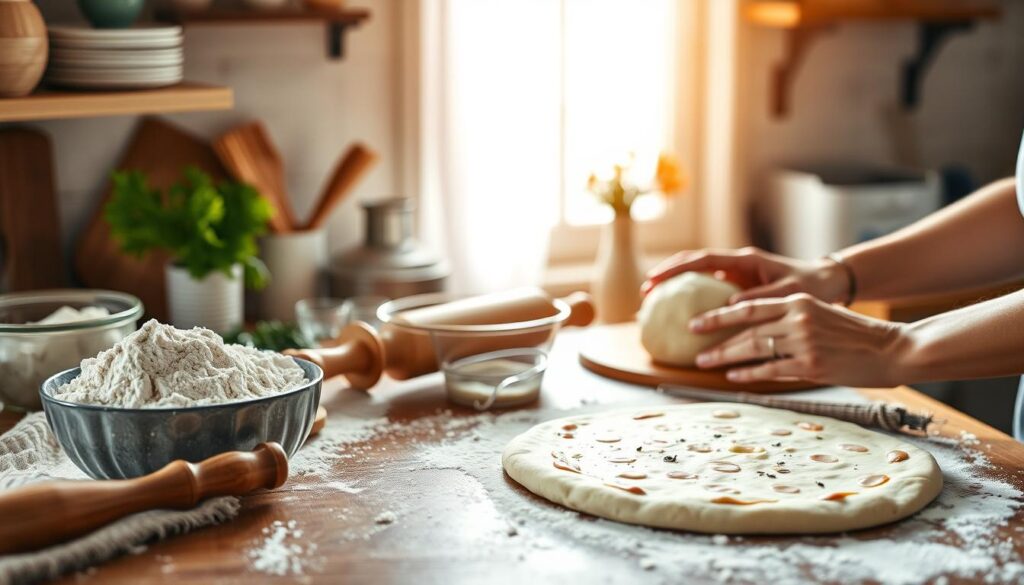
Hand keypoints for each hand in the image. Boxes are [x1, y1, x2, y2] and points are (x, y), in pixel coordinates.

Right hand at [642, 247, 849, 304]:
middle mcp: (737, 264)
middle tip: (645, 290)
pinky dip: (693, 298)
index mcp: (746, 260)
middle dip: (667, 274)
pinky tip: (682, 315)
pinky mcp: (739, 286)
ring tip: (655, 301)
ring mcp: (737, 274)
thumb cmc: (811, 287)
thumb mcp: (787, 293)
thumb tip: (731, 307)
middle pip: (693, 263)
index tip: (655, 279)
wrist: (827, 282)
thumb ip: (760, 298)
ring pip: (698, 275)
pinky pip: (710, 289)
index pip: (703, 259)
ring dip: (677, 285)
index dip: (677, 268)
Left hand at [690, 293, 906, 386]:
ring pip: (754, 349)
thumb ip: (791, 318)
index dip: (719, 315)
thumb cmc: (855, 335)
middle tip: (694, 348)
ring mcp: (804, 342)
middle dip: (716, 339)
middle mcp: (798, 318)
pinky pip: (771, 370)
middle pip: (746, 329)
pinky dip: (749, 374)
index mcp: (799, 301)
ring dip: (726, 357)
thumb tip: (757, 330)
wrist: (893, 348)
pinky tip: (733, 377)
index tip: (696, 322)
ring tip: (705, 363)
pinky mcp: (812, 366)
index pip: (749, 306)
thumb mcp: (820, 315)